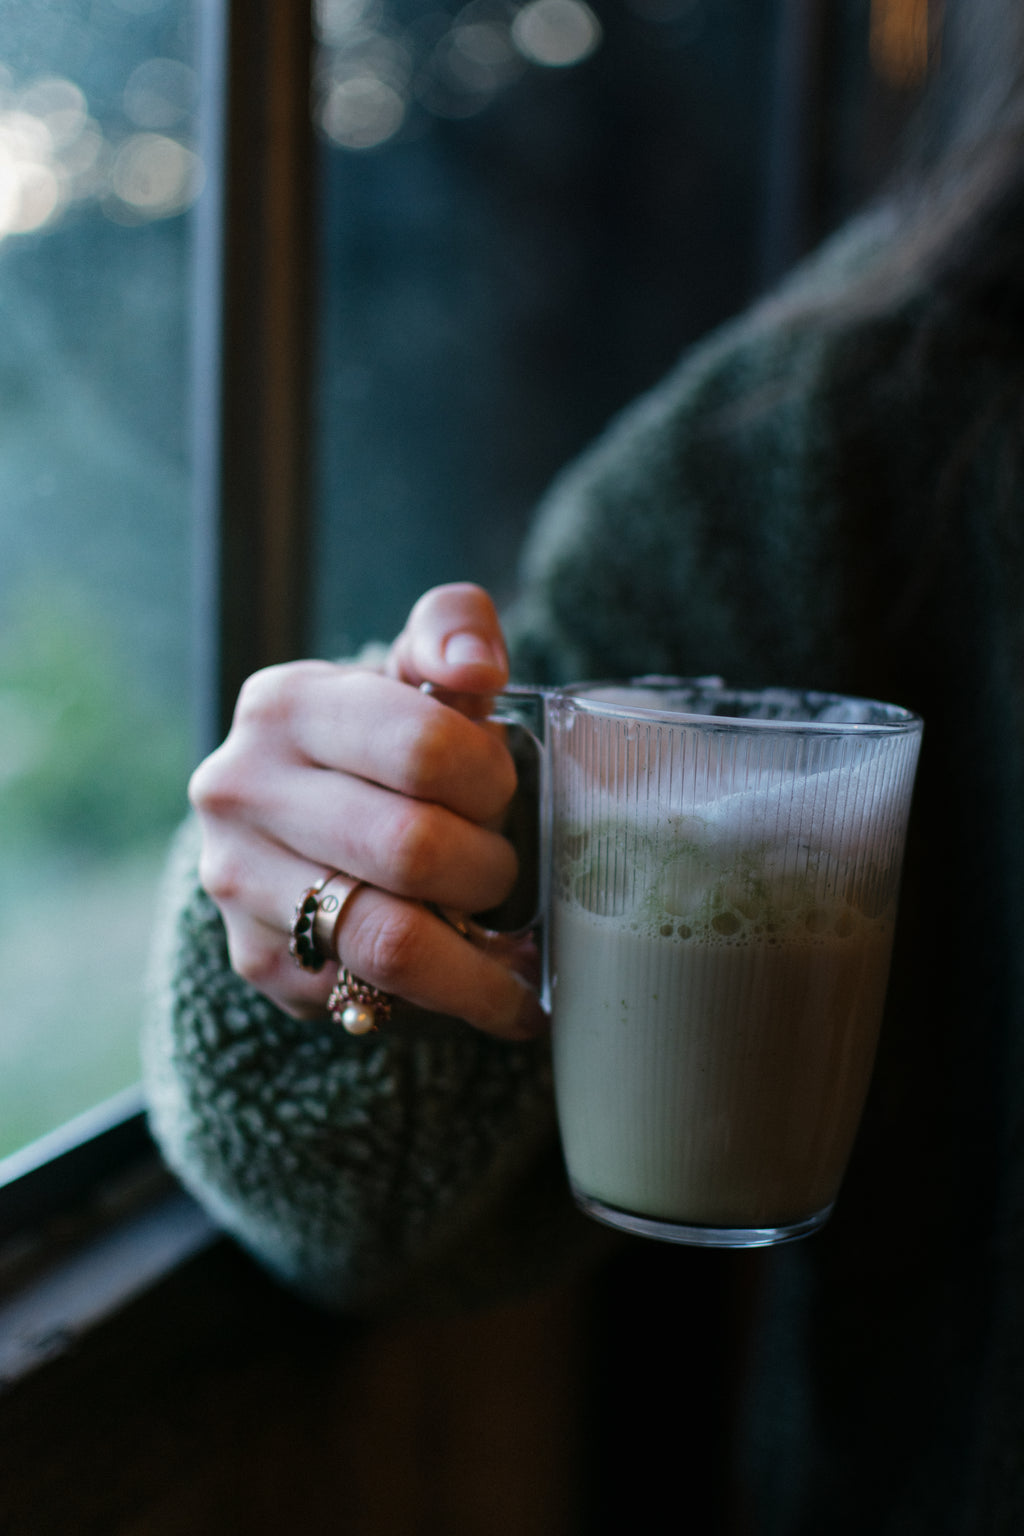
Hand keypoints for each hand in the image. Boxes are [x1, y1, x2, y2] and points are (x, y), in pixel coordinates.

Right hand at [188, 584, 546, 1039]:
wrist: (300, 816)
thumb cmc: (385, 740)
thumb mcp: (415, 668)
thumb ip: (455, 631)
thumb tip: (476, 667)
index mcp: (286, 703)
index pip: (425, 750)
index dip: (490, 782)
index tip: (500, 794)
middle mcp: (241, 789)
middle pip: (413, 850)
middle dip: (488, 869)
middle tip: (504, 871)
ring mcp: (238, 880)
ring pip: (391, 941)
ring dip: (476, 956)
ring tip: (511, 953)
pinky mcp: (255, 961)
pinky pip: (371, 997)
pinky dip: (443, 998)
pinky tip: (470, 982)